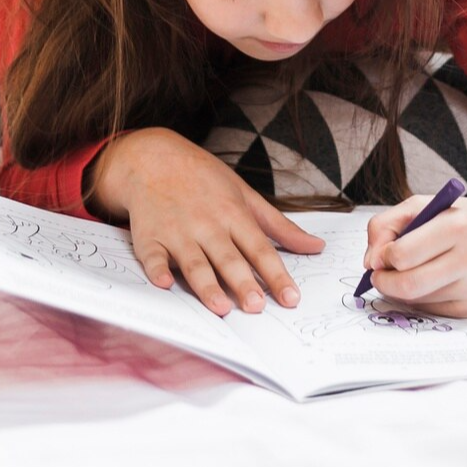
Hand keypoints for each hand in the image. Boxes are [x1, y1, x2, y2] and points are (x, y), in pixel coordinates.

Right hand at [87, 127, 324, 316]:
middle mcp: (207, 224)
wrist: (154, 159)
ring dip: (206, 284)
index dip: (276, 274)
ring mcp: (177, 231)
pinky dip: (157, 269)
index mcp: (234, 213)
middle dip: (243, 283)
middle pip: (229, 258)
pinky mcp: (150, 237)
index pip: (260, 248)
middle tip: (257, 307)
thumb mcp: (245, 194)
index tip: (291, 298)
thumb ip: (280, 225)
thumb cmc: (204, 179)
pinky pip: (153, 256)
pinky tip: (165, 283)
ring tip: (221, 307)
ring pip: (194, 262)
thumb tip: (317, 246)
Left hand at [361, 195, 466, 318]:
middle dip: (383, 282)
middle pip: (407, 285)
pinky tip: (427, 282)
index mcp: (457, 226)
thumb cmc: (465, 220)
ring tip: (407, 272)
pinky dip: (419, 299)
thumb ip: (388, 224)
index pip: (403, 254)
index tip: (381, 254)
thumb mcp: (427, 204)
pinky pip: (430, 311)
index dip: (382, 257)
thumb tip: (369, 262)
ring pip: (416, 300)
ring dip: (399, 290)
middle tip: (379, 273)